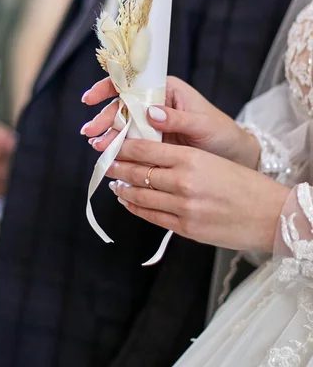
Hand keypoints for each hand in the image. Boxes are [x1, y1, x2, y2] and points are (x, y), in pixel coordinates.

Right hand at [81, 76, 260, 168]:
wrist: (235, 158)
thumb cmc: (223, 134)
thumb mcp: (204, 125)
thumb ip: (178, 119)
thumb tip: (151, 112)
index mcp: (168, 89)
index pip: (134, 82)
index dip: (110, 87)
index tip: (91, 98)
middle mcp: (157, 104)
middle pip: (123, 105)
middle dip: (105, 118)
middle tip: (91, 134)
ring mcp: (153, 124)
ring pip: (123, 125)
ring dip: (108, 135)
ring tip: (98, 148)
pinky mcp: (153, 142)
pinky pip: (132, 143)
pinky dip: (118, 149)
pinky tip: (108, 157)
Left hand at [107, 140, 289, 252]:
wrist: (269, 215)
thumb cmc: (243, 184)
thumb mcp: (211, 160)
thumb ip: (180, 158)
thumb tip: (148, 157)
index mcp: (191, 159)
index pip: (146, 149)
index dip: (124, 148)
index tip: (112, 145)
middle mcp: (183, 182)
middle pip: (138, 172)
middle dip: (117, 168)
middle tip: (105, 163)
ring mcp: (183, 208)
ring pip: (141, 196)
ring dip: (123, 189)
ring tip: (114, 183)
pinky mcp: (186, 229)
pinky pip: (152, 217)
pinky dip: (136, 208)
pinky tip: (128, 202)